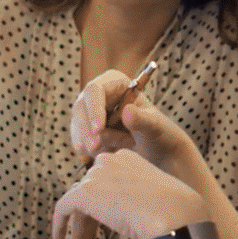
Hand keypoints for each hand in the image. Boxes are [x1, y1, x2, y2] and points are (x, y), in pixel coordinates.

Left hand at [53, 149, 209, 238]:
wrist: (173, 214)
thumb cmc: (175, 211)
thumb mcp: (156, 196)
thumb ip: (137, 198)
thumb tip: (124, 215)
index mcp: (129, 158)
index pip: (106, 180)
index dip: (103, 205)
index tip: (105, 225)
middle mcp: (110, 160)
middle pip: (90, 190)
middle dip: (88, 217)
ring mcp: (97, 175)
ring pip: (78, 201)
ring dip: (79, 226)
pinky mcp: (85, 192)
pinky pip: (64, 207)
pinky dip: (59, 223)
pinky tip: (59, 238)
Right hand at [72, 71, 201, 173]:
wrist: (158, 154)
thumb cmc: (160, 134)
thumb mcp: (156, 127)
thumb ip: (142, 119)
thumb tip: (126, 111)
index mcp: (117, 84)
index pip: (95, 89)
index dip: (93, 108)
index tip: (98, 129)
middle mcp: (100, 96)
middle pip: (80, 107)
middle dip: (86, 130)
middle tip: (96, 148)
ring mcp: (90, 114)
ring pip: (77, 127)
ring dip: (92, 142)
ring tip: (120, 148)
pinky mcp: (86, 133)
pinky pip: (79, 142)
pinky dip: (91, 151)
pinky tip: (111, 153)